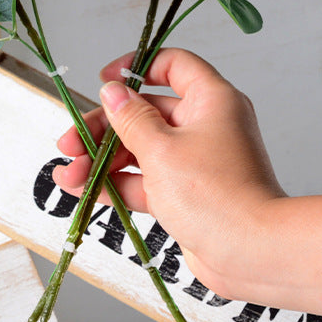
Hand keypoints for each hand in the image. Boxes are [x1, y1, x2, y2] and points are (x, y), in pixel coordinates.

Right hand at [53, 48, 284, 298]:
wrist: (252, 255)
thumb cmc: (215, 194)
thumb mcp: (161, 149)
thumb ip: (131, 118)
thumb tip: (113, 92)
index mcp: (210, 100)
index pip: (173, 65)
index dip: (137, 67)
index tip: (106, 80)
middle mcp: (204, 126)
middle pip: (145, 113)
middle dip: (103, 128)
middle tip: (70, 142)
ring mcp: (194, 162)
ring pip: (139, 149)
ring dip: (102, 160)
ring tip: (68, 175)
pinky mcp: (185, 194)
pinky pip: (144, 181)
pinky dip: (116, 184)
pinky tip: (83, 190)